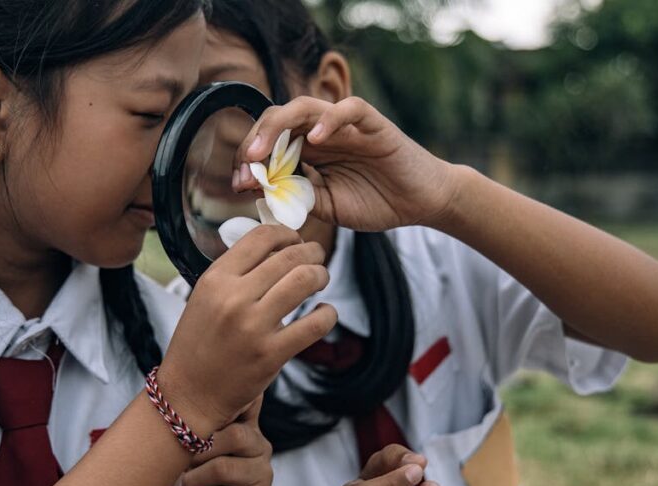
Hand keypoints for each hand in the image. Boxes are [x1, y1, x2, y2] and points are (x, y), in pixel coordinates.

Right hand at [158, 224, 336, 431]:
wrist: (189, 393)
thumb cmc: (198, 344)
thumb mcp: (204, 297)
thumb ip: (235, 273)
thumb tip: (275, 250)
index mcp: (215, 279)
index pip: (261, 237)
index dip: (286, 233)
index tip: (295, 240)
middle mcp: (234, 298)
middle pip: (289, 256)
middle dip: (311, 252)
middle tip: (317, 257)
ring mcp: (254, 326)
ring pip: (305, 281)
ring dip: (321, 275)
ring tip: (321, 279)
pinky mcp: (271, 354)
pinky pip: (314, 324)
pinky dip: (328, 314)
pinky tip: (324, 313)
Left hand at [176, 398, 272, 485]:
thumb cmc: (191, 485)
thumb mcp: (189, 450)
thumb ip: (199, 424)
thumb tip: (196, 384)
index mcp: (246, 429)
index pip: (251, 401)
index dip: (239, 396)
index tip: (220, 393)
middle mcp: (261, 449)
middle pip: (236, 435)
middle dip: (200, 453)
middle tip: (186, 468)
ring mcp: (264, 478)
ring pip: (222, 469)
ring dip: (192, 483)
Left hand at [235, 96, 460, 231]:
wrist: (421, 203)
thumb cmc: (376, 202)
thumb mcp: (326, 207)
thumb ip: (297, 198)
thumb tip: (259, 192)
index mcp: (308, 150)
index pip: (268, 141)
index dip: (248, 158)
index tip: (237, 184)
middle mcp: (322, 132)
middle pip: (278, 119)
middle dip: (254, 141)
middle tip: (243, 166)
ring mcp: (346, 125)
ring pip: (305, 107)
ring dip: (277, 126)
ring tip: (261, 151)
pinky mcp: (373, 124)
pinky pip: (349, 110)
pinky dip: (330, 119)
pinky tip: (314, 139)